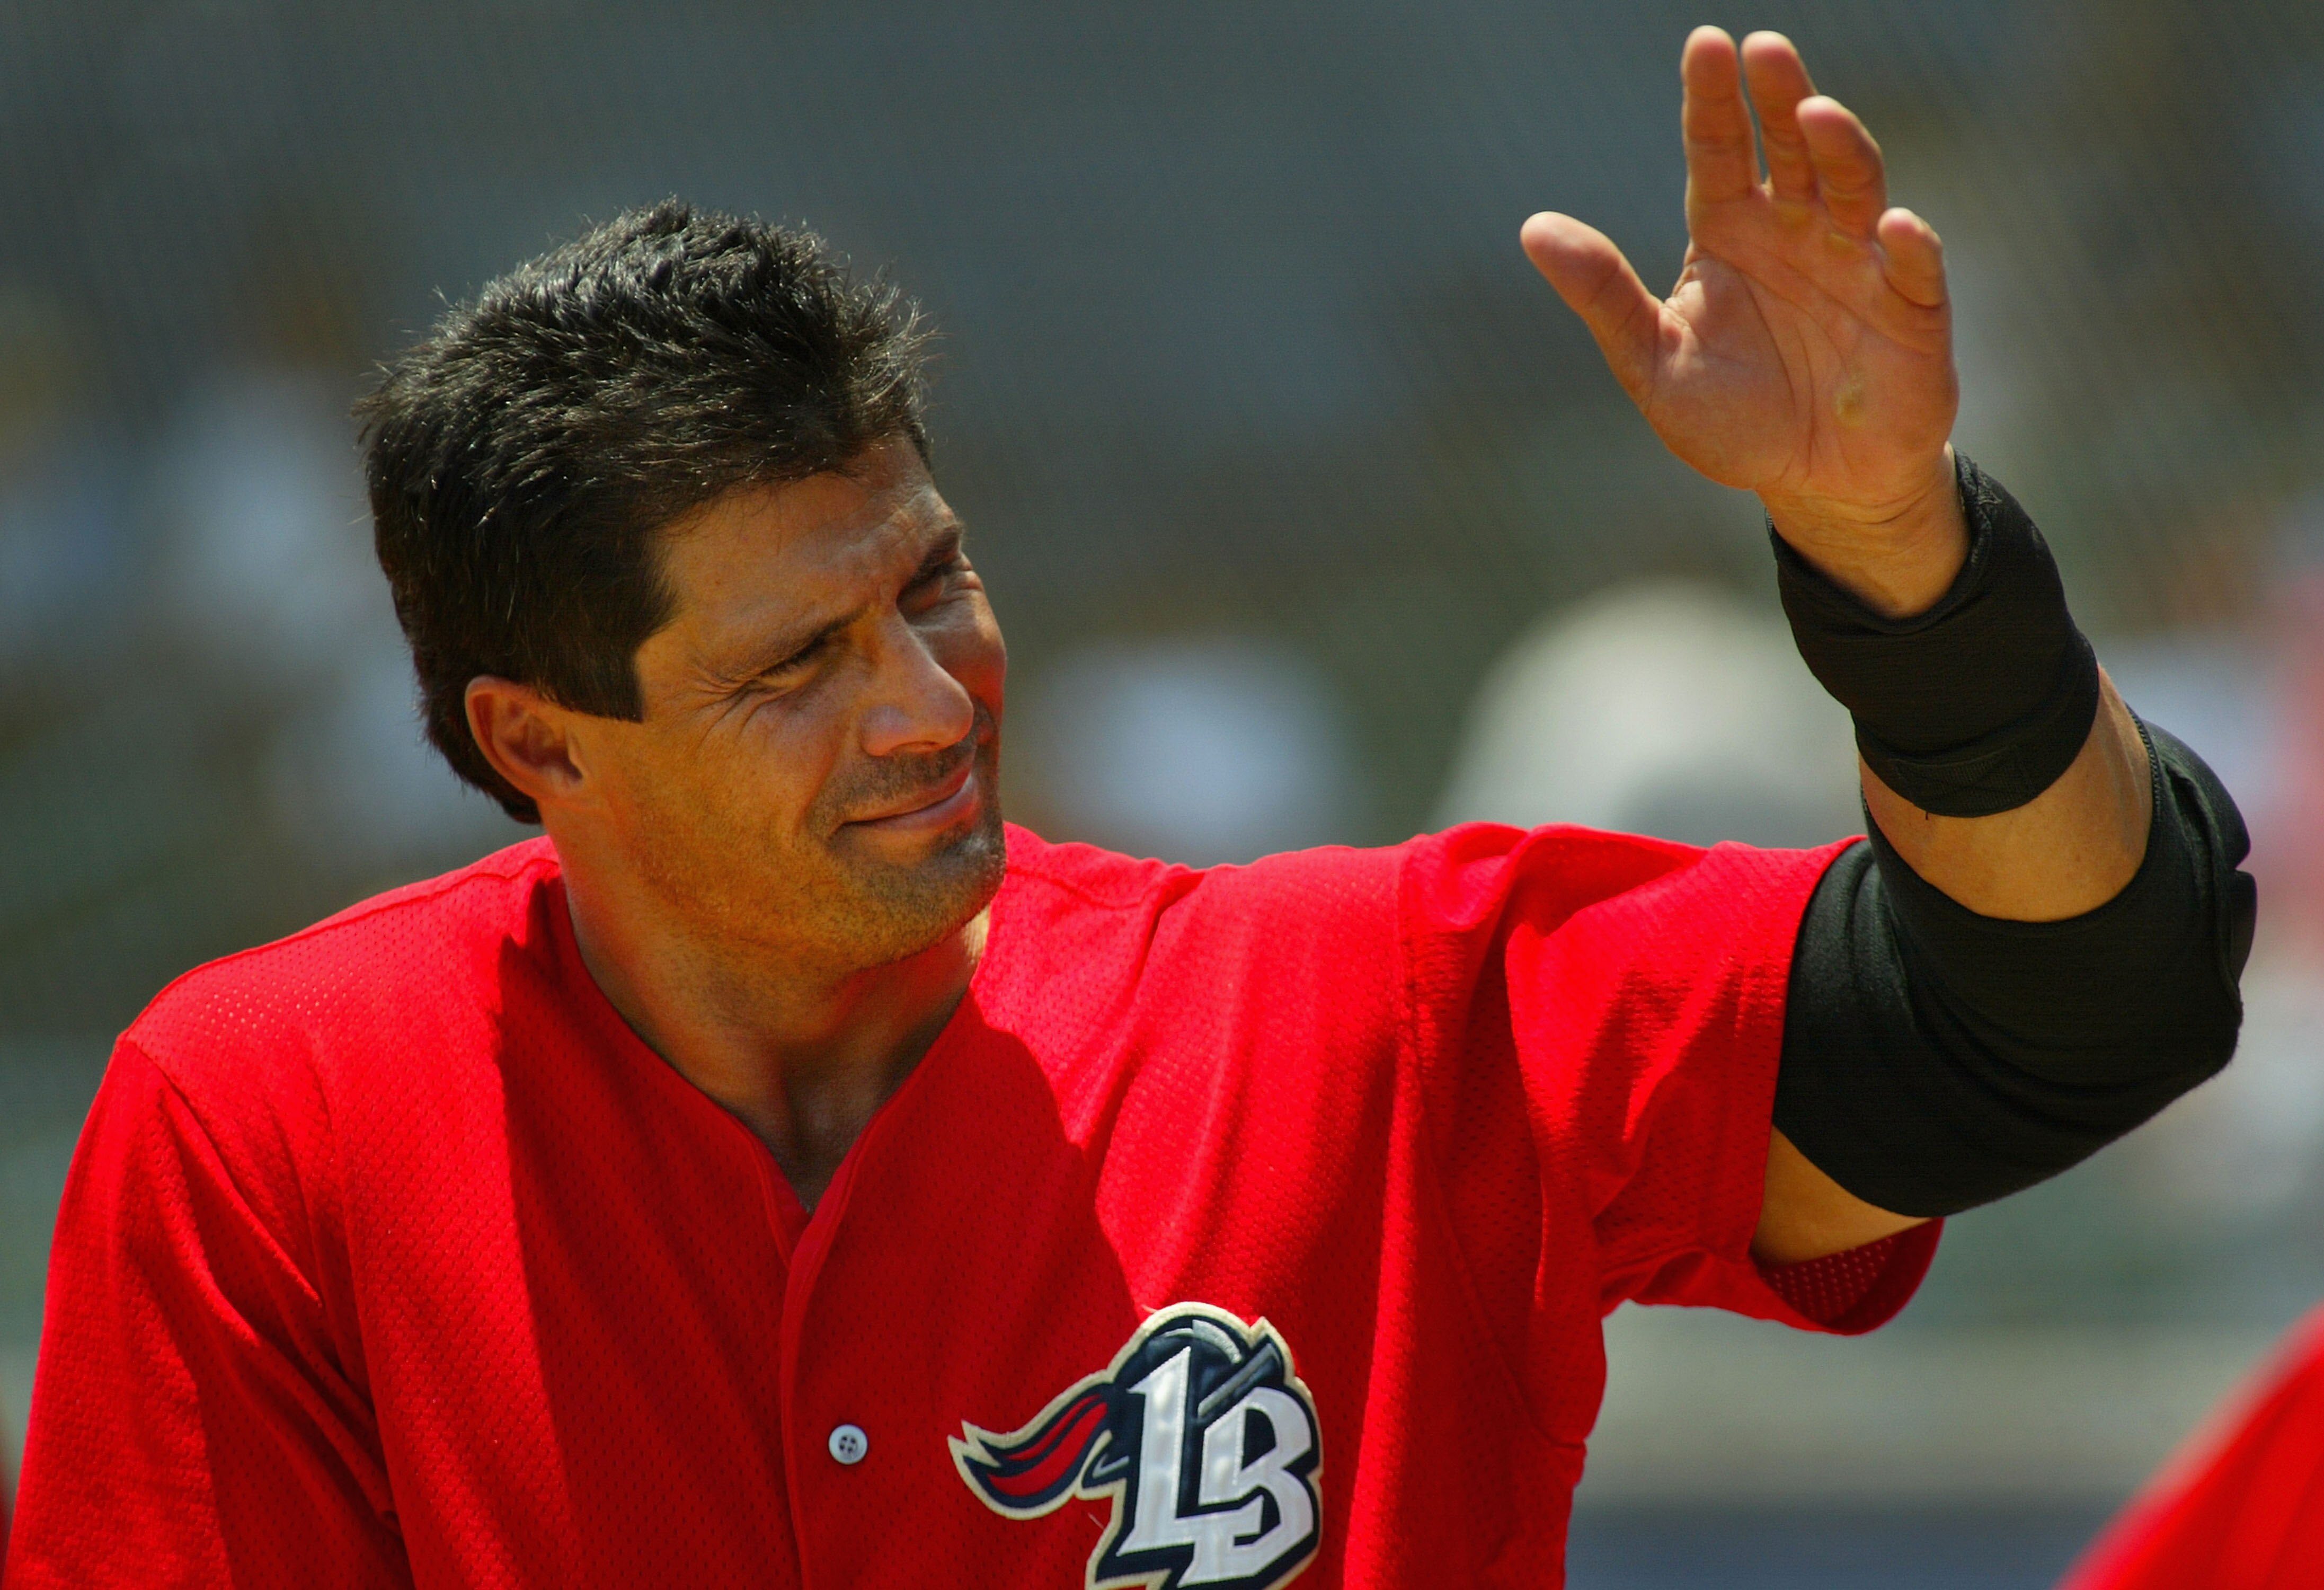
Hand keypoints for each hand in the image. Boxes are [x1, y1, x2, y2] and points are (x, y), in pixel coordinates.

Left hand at [1523, 28, 1962, 615]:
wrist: (1812, 484)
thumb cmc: (1732, 419)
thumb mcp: (1652, 363)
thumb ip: (1603, 296)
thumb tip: (1532, 228)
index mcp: (1731, 233)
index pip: (1717, 151)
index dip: (1712, 100)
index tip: (1705, 44)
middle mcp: (1797, 231)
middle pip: (1790, 148)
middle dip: (1780, 96)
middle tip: (1762, 49)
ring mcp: (1859, 263)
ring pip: (1855, 187)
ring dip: (1839, 149)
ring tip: (1813, 114)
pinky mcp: (1911, 311)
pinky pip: (1914, 269)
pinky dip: (1909, 246)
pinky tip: (1895, 227)